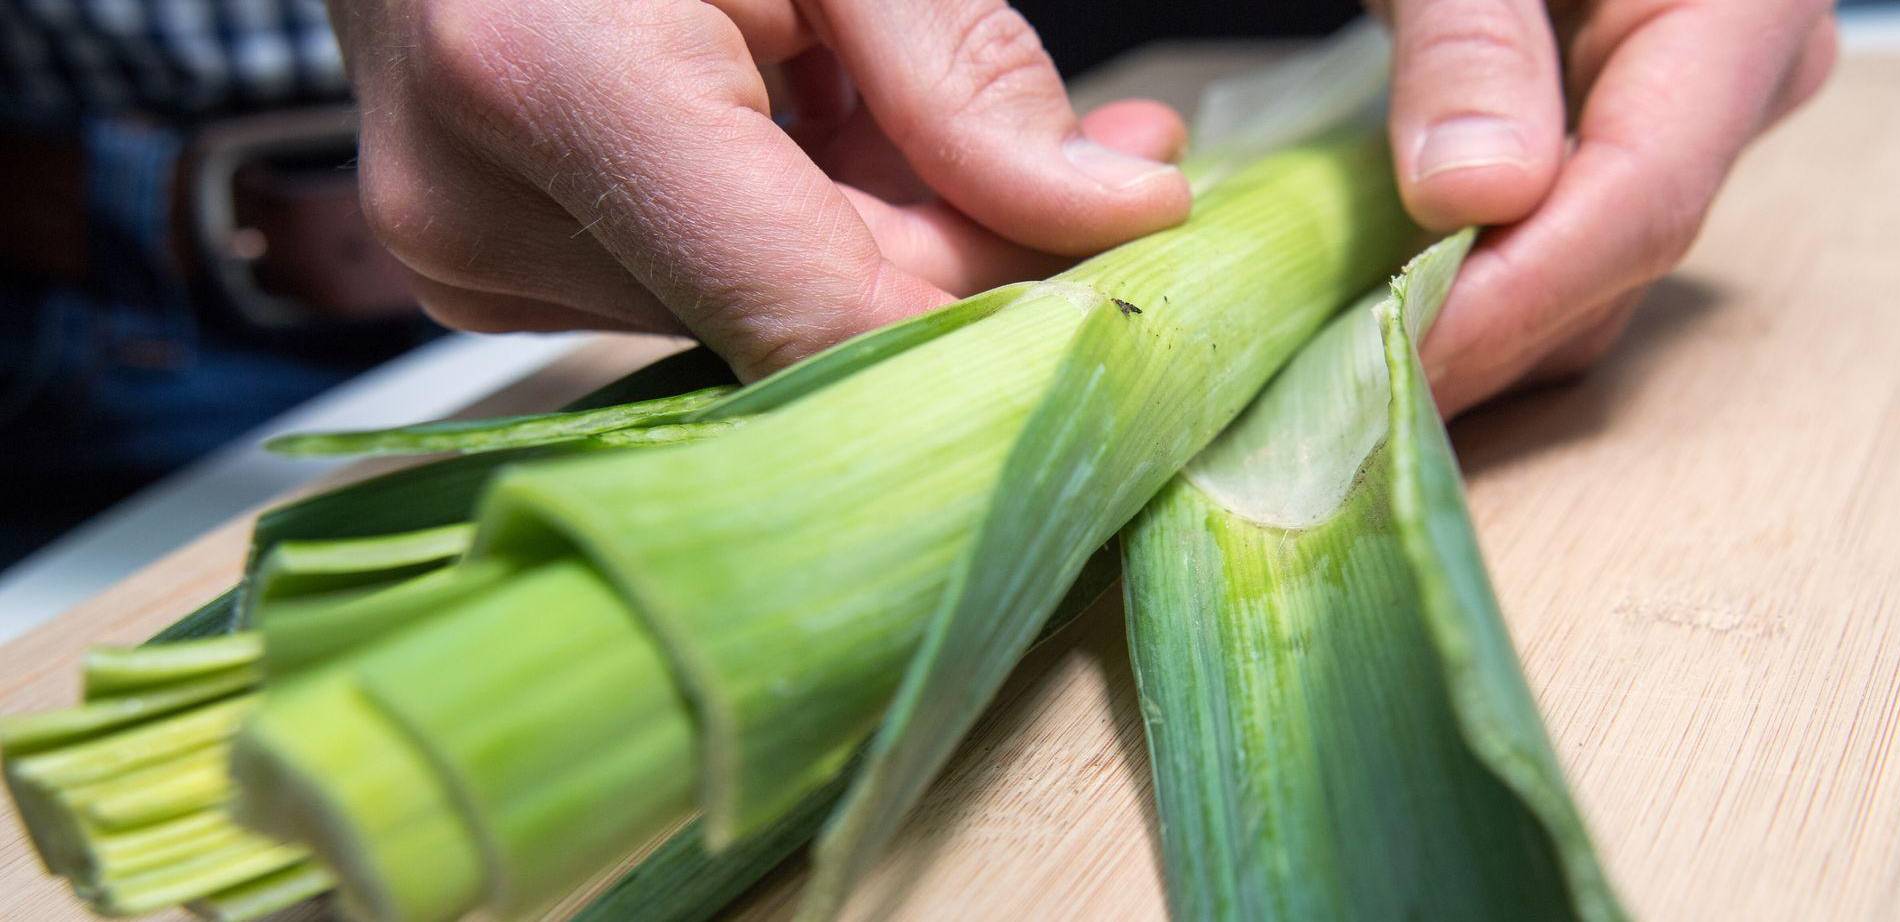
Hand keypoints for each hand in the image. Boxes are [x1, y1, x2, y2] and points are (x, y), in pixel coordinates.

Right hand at [331, 0, 1189, 378]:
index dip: (993, 328)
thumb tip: (1113, 208)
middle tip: (1109, 158)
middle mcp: (477, 208)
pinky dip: (793, 225)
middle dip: (969, 250)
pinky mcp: (479, 266)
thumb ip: (961, 69)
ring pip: (763, 315)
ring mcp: (467, 254)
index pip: (815, 318)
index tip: (1124, 278)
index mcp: (549, 79)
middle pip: (805, 324)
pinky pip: (697, 286)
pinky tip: (821, 118)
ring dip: (882, 230)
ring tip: (911, 92)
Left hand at [1375, 0, 1836, 414]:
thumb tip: (1472, 198)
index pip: (1642, 201)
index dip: (1516, 299)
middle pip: (1620, 256)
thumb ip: (1469, 38)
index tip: (1400, 366)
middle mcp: (1750, 77)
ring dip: (1476, 327)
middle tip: (1338, 394)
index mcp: (1742, 8)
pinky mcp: (1644, 129)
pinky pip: (1574, 243)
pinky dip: (1481, 285)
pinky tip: (1385, 308)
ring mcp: (1703, 112)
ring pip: (1600, 272)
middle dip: (1483, 333)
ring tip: (1343, 367)